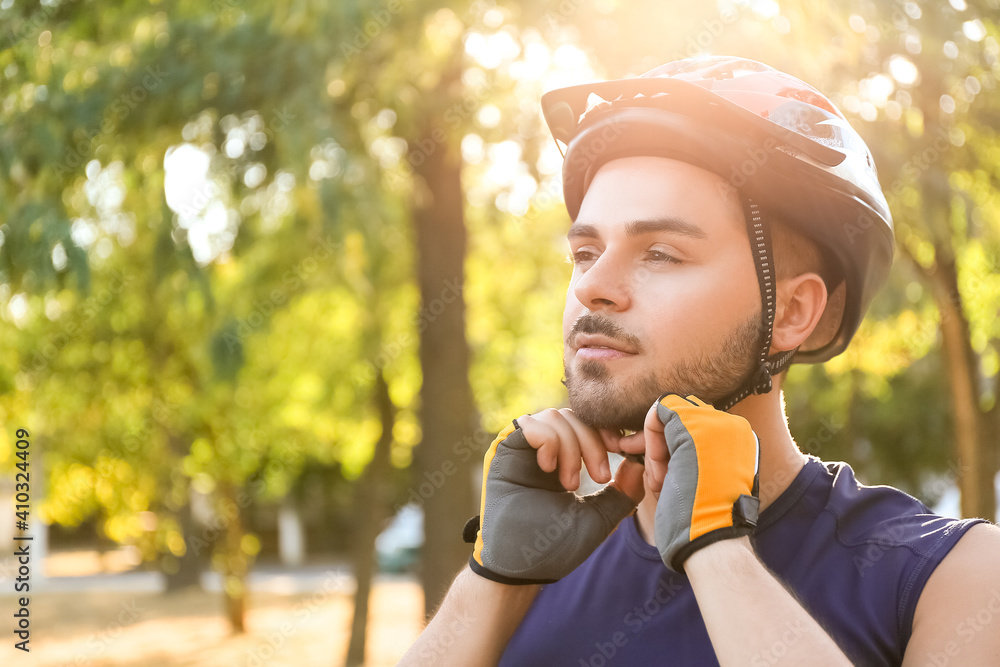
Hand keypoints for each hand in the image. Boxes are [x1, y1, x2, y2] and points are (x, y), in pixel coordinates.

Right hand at [466, 410, 644, 584]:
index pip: (588, 426)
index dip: (607, 432)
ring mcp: (522, 448)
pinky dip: (548, 442)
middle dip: (594, 443)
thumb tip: (638, 463)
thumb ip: (622, 493)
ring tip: (571, 484)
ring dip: (571, 446)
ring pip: (555, 417)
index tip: (622, 451)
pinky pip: (531, 424)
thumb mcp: (599, 518)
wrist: (521, 566)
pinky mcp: (504, 450)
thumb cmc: (555, 547)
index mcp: (562, 461)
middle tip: (602, 477)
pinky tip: (549, 469)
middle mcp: (541, 450)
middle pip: (575, 417)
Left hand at [617, 394, 760, 572]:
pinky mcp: (696, 426)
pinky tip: (660, 475)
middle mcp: (735, 426)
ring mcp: (718, 423)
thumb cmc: (702, 525)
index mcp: (741, 441)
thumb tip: (668, 446)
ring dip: (656, 448)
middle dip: (661, 445)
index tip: (663, 477)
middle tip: (659, 479)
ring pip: (669, 414)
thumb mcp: (701, 484)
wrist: (713, 546)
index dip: (672, 448)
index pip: (695, 425)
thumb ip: (692, 459)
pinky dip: (650, 442)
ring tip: (661, 482)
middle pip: (681, 416)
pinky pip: (658, 413)